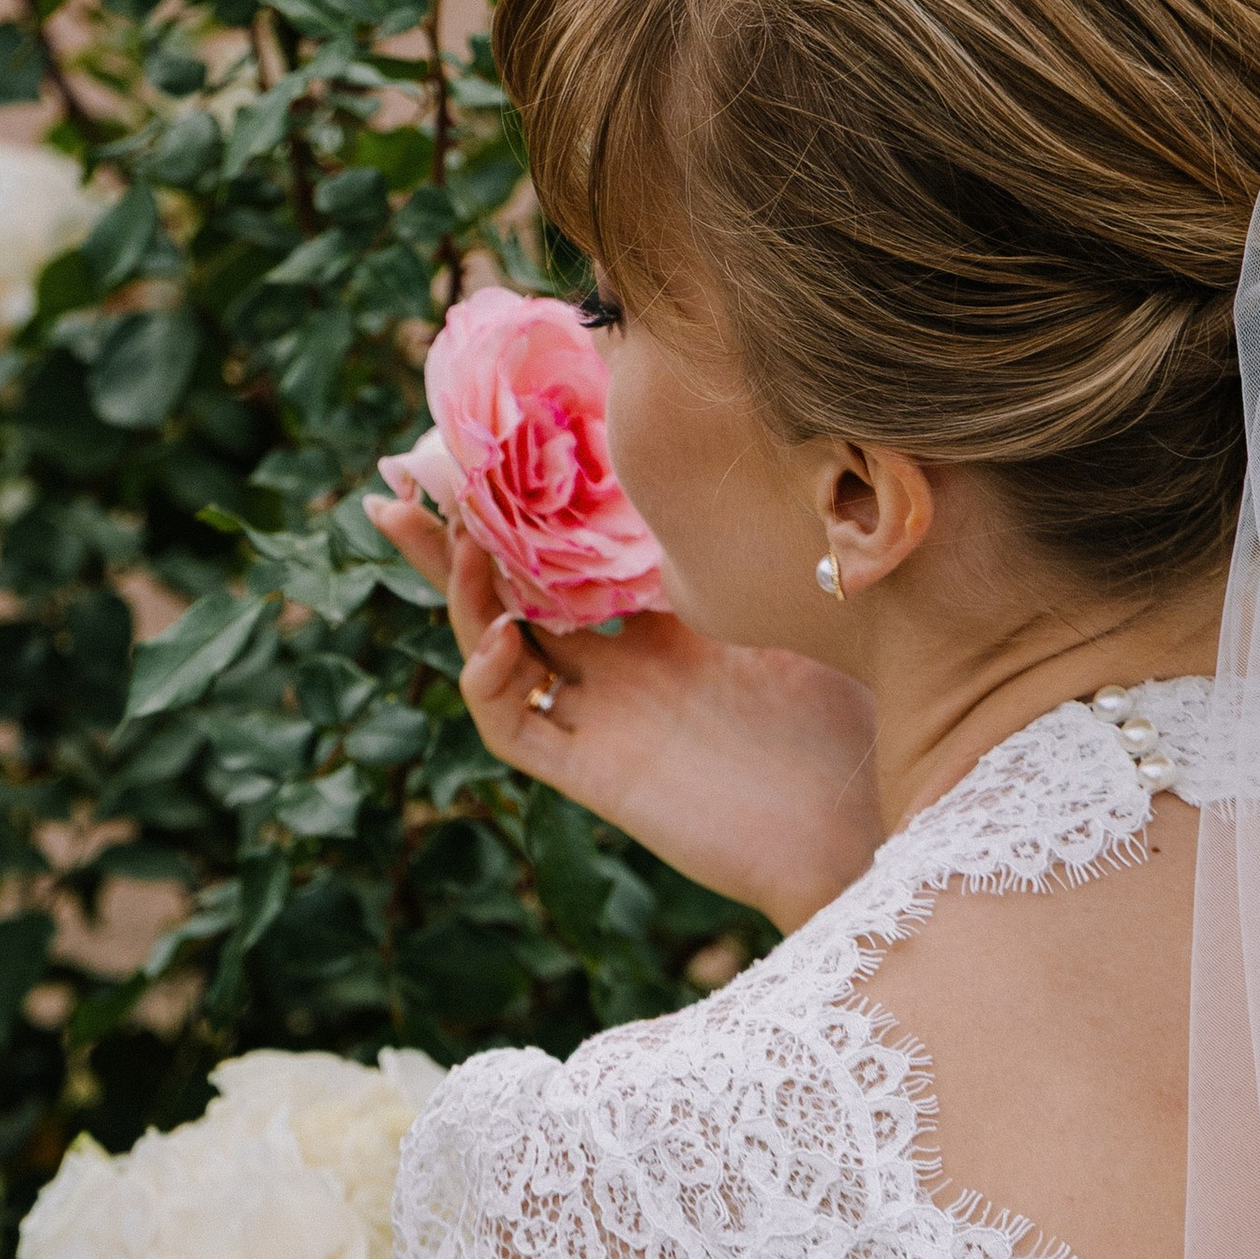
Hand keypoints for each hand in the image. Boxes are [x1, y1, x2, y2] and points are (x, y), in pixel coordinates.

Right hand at [366, 490, 881, 934]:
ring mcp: (602, 723)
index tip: (476, 448)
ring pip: (494, 658)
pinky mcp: (594, 776)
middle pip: (506, 598)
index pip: (565, 558)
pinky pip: (513, 730)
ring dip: (461, 603)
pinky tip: (494, 639)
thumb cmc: (857, 713)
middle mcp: (619, 671)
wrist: (866, 821)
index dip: (517, 512)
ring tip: (454, 547)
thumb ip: (746, 535)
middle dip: (447, 545)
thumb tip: (724, 437)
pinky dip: (487, 685)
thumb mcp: (796, 597)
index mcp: (663, 624)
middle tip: (394, 488)